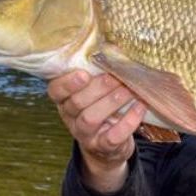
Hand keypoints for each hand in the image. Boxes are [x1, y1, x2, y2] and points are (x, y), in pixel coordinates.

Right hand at [47, 70, 146, 192]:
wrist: (108, 147)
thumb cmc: (102, 108)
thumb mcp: (94, 92)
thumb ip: (97, 73)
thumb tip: (115, 49)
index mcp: (65, 100)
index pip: (56, 90)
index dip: (67, 82)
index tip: (84, 74)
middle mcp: (71, 118)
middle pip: (77, 102)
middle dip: (99, 87)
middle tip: (118, 77)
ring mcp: (85, 134)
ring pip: (91, 118)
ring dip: (112, 101)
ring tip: (130, 90)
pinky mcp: (103, 147)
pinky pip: (113, 136)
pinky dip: (128, 121)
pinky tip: (140, 107)